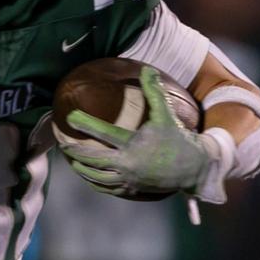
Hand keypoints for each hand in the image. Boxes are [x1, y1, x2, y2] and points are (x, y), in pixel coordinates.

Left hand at [61, 65, 228, 202]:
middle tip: (62, 142)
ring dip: (81, 168)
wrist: (196, 168)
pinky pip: (107, 188)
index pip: (104, 134)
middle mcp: (129, 164)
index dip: (86, 124)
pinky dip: (94, 181)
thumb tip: (148, 69)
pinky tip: (87, 174)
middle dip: (75, 151)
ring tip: (71, 158)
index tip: (70, 117)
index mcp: (134, 145)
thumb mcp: (166, 114)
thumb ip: (154, 92)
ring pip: (97, 177)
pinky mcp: (132, 189)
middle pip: (93, 159)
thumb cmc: (179, 139)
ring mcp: (130, 179)